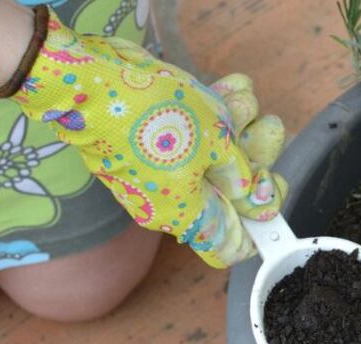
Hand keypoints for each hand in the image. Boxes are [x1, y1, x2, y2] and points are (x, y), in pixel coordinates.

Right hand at [8, 12, 286, 267]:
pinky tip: (232, 87)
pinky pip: (190, 134)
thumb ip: (242, 176)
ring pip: (213, 158)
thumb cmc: (152, 116)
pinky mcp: (147, 142)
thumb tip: (259, 205)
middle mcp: (169, 201)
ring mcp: (156, 171)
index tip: (271, 192)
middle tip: (268, 129)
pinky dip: (213, 112)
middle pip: (228, 195)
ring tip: (246, 100)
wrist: (89, 78)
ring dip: (238, 126)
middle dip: (254, 159)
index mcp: (185, 216)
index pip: (229, 247)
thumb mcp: (215, 144)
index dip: (258, 226)